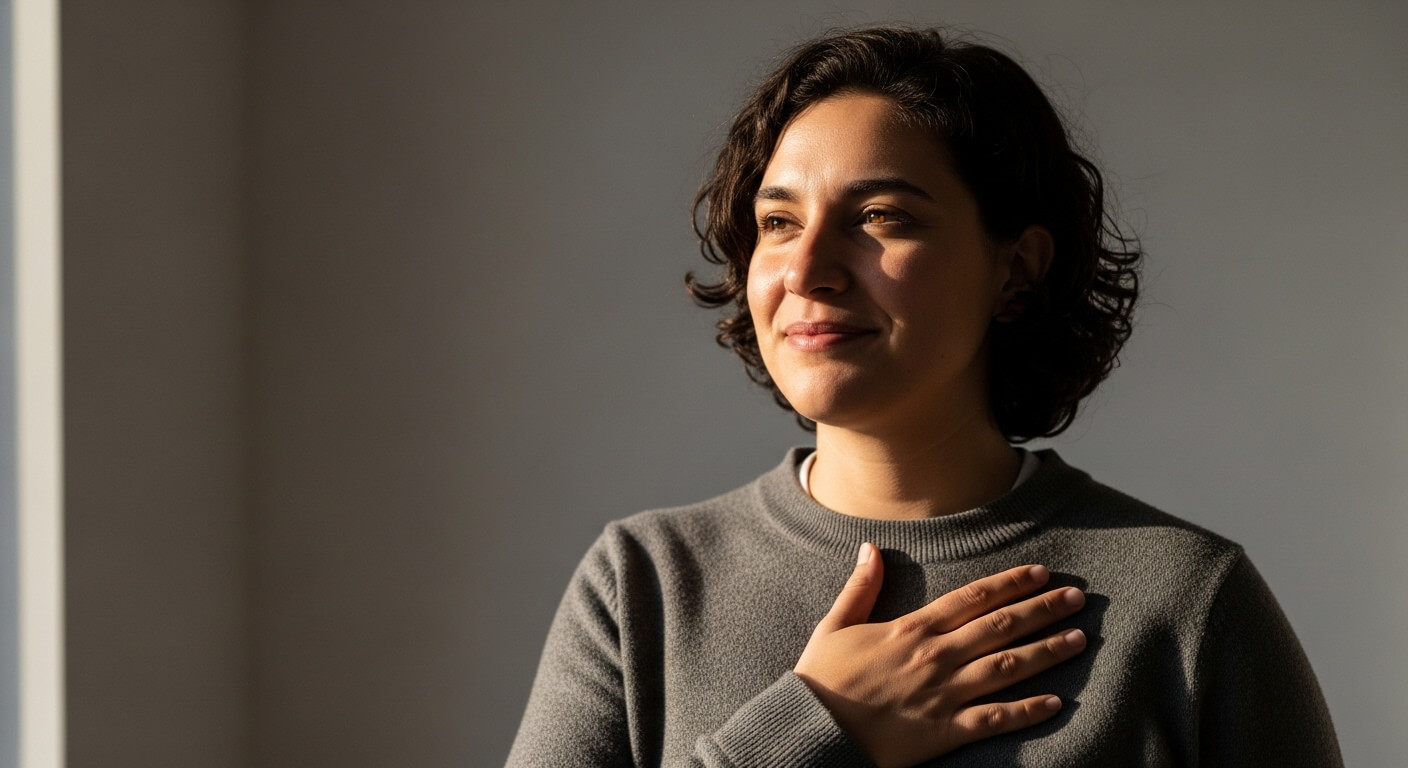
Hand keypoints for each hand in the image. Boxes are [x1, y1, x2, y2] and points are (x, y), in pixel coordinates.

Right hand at [794, 543, 1086, 767]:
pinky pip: (995, 719)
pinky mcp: (945, 731)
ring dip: (1046, 652)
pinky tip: (1056, 702)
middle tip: (1078, 598)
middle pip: (1000, 626)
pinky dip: (1027, 711)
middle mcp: (936, 656)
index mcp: (912, 629)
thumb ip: (860, 587)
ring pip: (1007, 667)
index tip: (1041, 572)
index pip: (973, 598)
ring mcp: (944, 694)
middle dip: (1042, 609)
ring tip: (1079, 640)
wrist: (813, 730)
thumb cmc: (820, 679)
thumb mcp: (834, 624)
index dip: (1010, 583)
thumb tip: (870, 547)